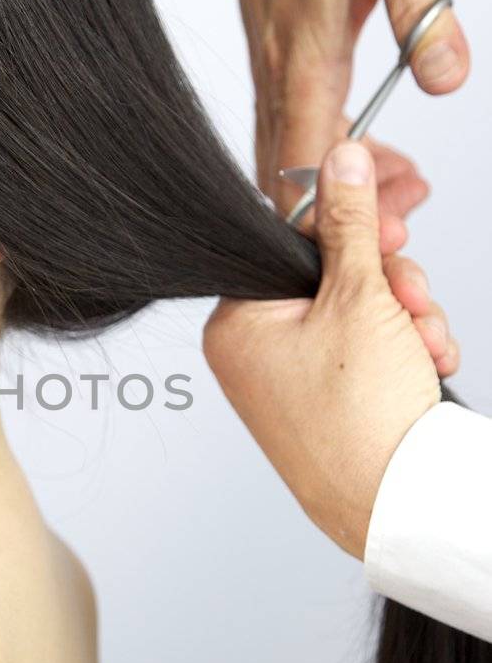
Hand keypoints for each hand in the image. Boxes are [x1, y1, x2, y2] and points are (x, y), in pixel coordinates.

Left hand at [202, 139, 451, 559]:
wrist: (398, 505)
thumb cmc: (362, 418)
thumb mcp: (360, 296)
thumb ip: (350, 222)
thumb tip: (339, 158)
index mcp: (237, 321)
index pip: (290, 241)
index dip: (350, 233)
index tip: (391, 232)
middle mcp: (253, 351)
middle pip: (330, 276)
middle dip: (389, 284)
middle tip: (414, 300)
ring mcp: (288, 380)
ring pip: (358, 312)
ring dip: (405, 318)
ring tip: (424, 345)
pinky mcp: (325, 402)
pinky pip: (366, 351)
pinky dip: (403, 351)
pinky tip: (425, 365)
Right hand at [219, 0, 469, 245]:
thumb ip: (421, 8)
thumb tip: (449, 82)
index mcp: (304, 55)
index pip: (305, 169)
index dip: (335, 220)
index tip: (378, 245)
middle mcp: (278, 72)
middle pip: (292, 179)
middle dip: (341, 219)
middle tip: (404, 232)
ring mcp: (271, 67)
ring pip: (289, 156)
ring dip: (337, 189)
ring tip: (404, 192)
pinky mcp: (275, 56)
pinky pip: (291, 126)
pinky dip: (327, 153)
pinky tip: (370, 148)